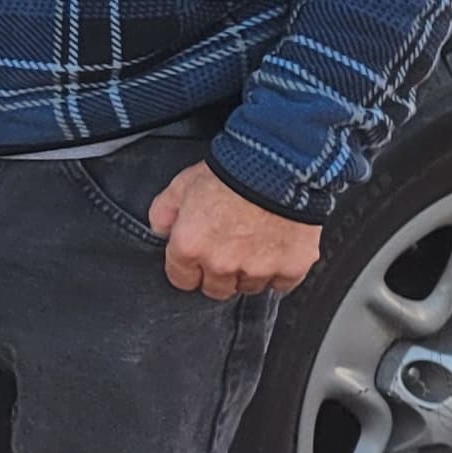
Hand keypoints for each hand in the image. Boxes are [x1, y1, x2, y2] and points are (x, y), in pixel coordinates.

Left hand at [148, 160, 320, 300]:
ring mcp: (258, 269)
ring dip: (249, 272)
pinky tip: (277, 248)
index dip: (189, 268)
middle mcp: (221, 264)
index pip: (182, 280)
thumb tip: (161, 232)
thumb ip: (163, 213)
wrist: (280, 164)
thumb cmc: (231, 171)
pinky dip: (280, 271)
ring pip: (249, 287)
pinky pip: (282, 284)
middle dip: (219, 273)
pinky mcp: (290, 268)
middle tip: (229, 248)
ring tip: (255, 244)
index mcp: (190, 247)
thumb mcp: (181, 185)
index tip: (198, 257)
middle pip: (216, 289)